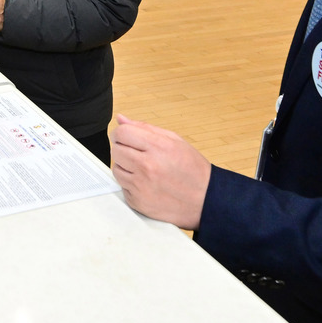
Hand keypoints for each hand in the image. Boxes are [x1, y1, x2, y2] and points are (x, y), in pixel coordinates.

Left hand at [110, 115, 210, 229]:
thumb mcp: (175, 141)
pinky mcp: (137, 202)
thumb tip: (121, 120)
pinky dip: (130, 184)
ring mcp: (141, 186)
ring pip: (116, 169)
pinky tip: (146, 183)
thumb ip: (145, 128)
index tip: (125, 137)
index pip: (121, 133)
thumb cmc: (193, 170)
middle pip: (115, 150)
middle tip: (138, 153)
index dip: (121, 133)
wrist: (205, 200)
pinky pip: (122, 186)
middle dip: (123, 149)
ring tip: (144, 169)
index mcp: (158, 147)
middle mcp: (147, 167)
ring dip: (126, 167)